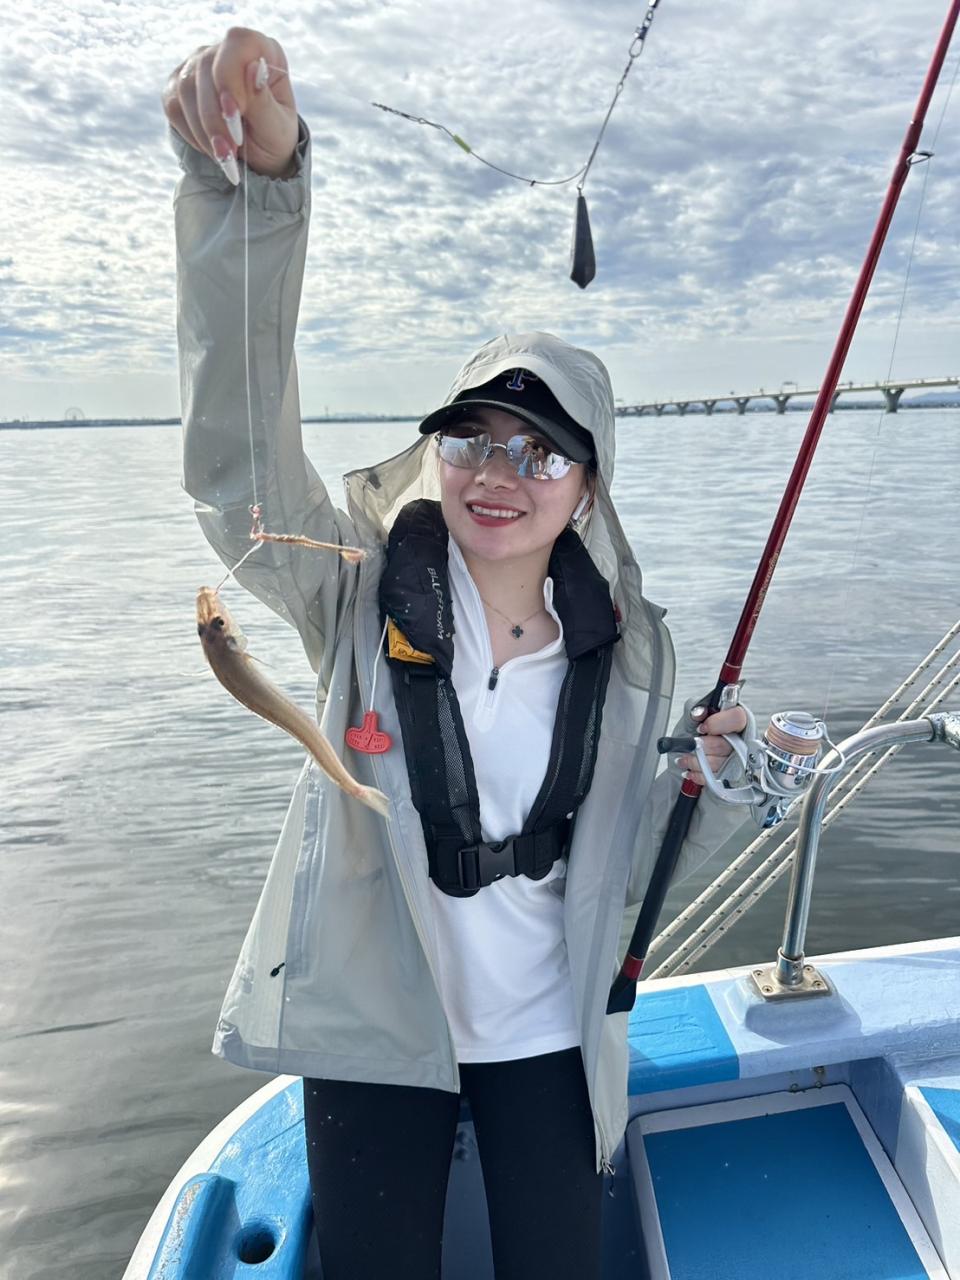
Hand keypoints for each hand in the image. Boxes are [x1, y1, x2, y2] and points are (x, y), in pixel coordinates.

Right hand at [162, 28, 299, 180]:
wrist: (259, 158)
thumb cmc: (274, 139)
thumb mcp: (277, 129)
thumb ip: (264, 101)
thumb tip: (254, 67)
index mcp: (261, 51)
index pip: (238, 42)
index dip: (230, 76)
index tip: (235, 114)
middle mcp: (227, 51)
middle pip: (207, 68)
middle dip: (216, 117)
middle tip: (231, 151)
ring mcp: (199, 66)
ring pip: (186, 88)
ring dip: (204, 130)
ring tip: (224, 158)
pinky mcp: (179, 87)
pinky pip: (173, 106)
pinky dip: (191, 134)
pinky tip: (211, 150)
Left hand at [677, 705, 747, 786]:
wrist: (693, 752)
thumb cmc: (698, 732)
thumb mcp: (695, 717)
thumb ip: (696, 710)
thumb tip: (698, 712)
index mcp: (736, 721)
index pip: (737, 718)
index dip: (718, 723)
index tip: (701, 728)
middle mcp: (741, 741)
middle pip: (724, 745)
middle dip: (702, 746)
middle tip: (690, 745)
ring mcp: (738, 760)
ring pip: (719, 764)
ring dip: (696, 762)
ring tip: (683, 759)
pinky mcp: (730, 777)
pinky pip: (715, 778)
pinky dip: (699, 775)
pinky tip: (690, 771)